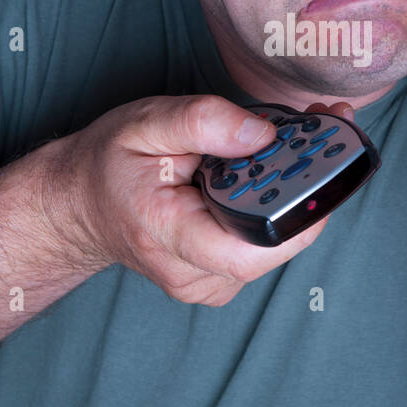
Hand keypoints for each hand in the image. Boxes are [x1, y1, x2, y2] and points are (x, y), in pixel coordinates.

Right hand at [55, 94, 352, 305]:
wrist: (80, 204)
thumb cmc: (110, 162)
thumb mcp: (144, 123)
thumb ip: (203, 123)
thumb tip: (264, 135)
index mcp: (168, 236)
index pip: (251, 250)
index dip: (300, 213)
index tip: (326, 160)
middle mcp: (191, 274)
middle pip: (276, 243)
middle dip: (308, 187)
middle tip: (326, 132)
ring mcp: (208, 284)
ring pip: (276, 244)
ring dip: (296, 195)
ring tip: (301, 144)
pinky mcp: (221, 278)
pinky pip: (265, 245)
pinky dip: (278, 208)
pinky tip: (273, 173)